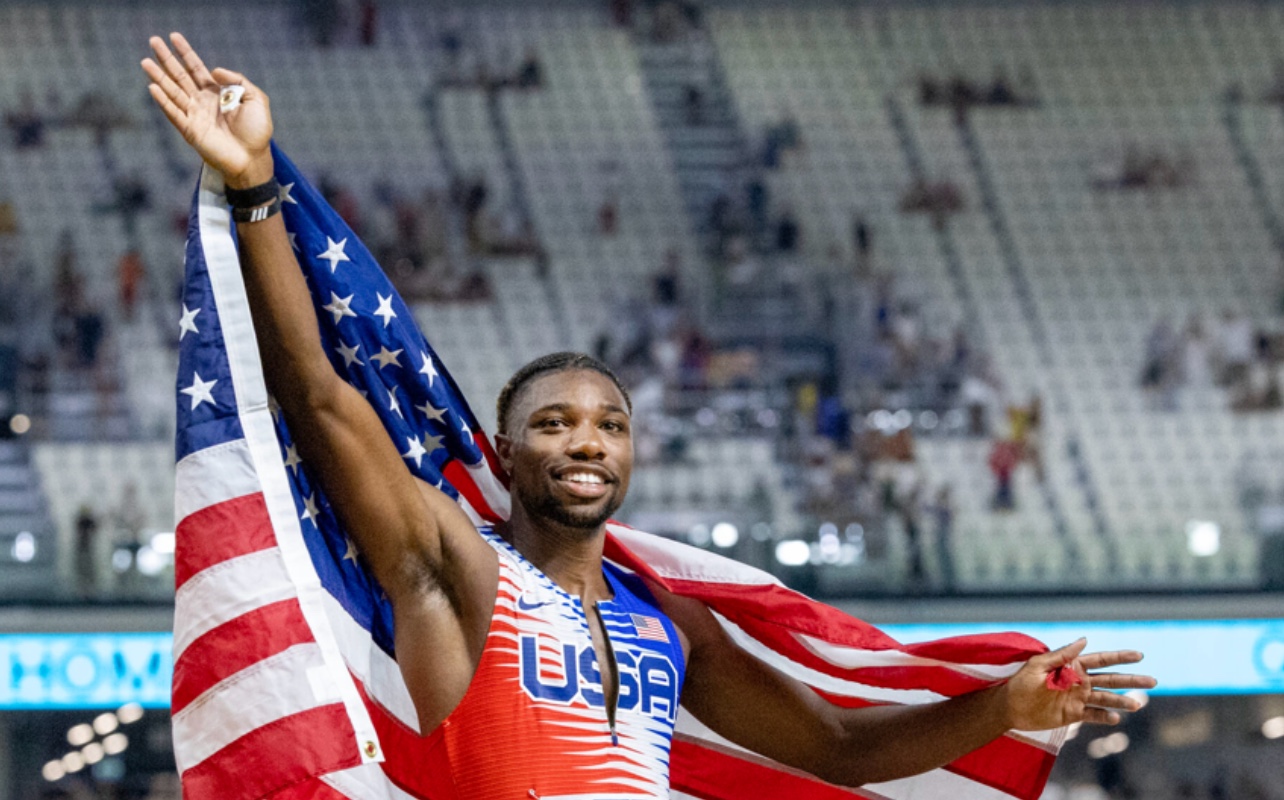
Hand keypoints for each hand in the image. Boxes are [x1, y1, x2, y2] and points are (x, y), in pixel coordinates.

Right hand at [141, 32, 273, 186]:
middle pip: (180, 76)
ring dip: (158, 77)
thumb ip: (238, 80)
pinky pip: (174, 113)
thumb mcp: (256, 99)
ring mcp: (194, 115)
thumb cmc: (256, 131)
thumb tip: (214, 70)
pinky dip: (163, 101)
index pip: (197, 68)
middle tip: (153, 40)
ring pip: (172, 91)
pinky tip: (153, 87)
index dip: (186, 53)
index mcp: (216, 93)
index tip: (174, 36)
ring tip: (145, 61)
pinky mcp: (190, 130)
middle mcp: (201, 102)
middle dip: (167, 58)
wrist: (253, 158)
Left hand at [1000, 638, 1156, 730]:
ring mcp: (1078, 698)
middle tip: (1153, 681)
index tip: (1139, 655)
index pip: (1101, 660)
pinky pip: (1093, 716)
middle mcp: (1079, 681)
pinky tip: (1116, 718)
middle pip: (1110, 680)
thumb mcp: (1038, 665)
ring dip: (1121, 701)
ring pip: (1106, 699)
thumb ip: (1061, 655)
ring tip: (1137, 704)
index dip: (1120, 657)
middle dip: (1131, 679)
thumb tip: (1084, 639)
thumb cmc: (1021, 682)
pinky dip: (1105, 717)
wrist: (1010, 707)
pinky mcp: (1073, 714)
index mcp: (1072, 666)